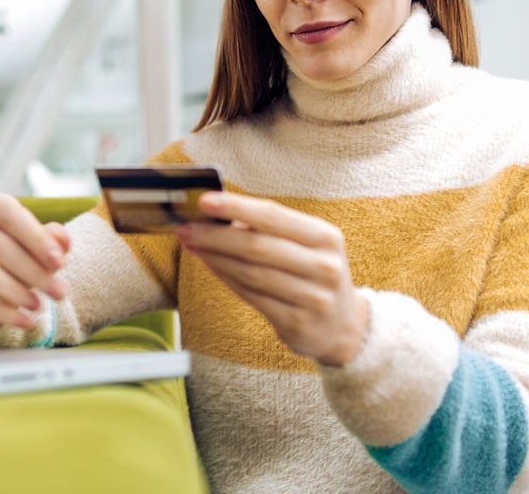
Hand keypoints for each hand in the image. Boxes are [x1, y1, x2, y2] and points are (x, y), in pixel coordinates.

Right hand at [0, 191, 69, 329]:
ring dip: (11, 289)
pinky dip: (0, 311)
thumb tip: (62, 242)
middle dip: (32, 271)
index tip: (59, 263)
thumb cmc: (23, 248)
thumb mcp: (41, 241)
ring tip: (38, 306)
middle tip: (58, 292)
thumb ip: (54, 239)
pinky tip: (24, 321)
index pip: (10, 215)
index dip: (35, 238)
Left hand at [176, 191, 369, 366]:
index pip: (273, 215)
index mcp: (325, 237)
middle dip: (215, 235)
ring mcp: (313, 297)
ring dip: (216, 257)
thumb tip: (217, 214)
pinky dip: (226, 278)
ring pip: (251, 272)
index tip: (204, 200)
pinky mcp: (297, 323)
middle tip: (185, 227)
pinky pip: (252, 296)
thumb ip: (268, 229)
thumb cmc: (313, 275)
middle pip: (257, 245)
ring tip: (192, 244)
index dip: (236, 206)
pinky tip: (211, 265)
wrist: (343, 326)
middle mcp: (323, 266)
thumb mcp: (306, 246)